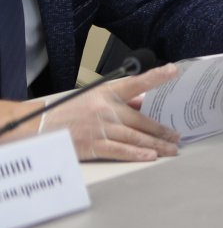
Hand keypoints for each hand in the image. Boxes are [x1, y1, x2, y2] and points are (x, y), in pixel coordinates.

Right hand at [7, 65, 182, 161]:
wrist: (40, 127)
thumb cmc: (69, 111)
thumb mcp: (94, 97)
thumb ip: (120, 100)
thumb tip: (144, 104)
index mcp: (107, 93)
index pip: (135, 83)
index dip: (155, 76)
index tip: (173, 70)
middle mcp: (106, 109)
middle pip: (141, 120)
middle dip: (161, 130)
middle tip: (177, 135)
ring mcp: (100, 127)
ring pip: (135, 136)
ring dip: (156, 144)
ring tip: (171, 149)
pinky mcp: (93, 144)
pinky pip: (120, 150)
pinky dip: (137, 153)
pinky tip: (150, 156)